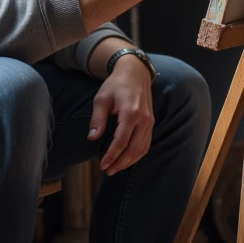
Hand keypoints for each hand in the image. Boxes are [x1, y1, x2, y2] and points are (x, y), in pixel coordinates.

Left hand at [88, 54, 155, 175]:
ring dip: (129, 161)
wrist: (135, 72)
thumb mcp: (101, 98)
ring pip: (142, 149)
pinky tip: (127, 159)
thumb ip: (98, 119)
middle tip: (108, 170)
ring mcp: (149, 122)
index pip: (121, 142)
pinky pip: (146, 143)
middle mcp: (143, 119)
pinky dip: (137, 154)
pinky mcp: (151, 122)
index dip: (111, 156)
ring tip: (116, 168)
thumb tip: (92, 137)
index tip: (102, 165)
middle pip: (133, 149)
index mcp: (130, 113)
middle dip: (120, 163)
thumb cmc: (116, 84)